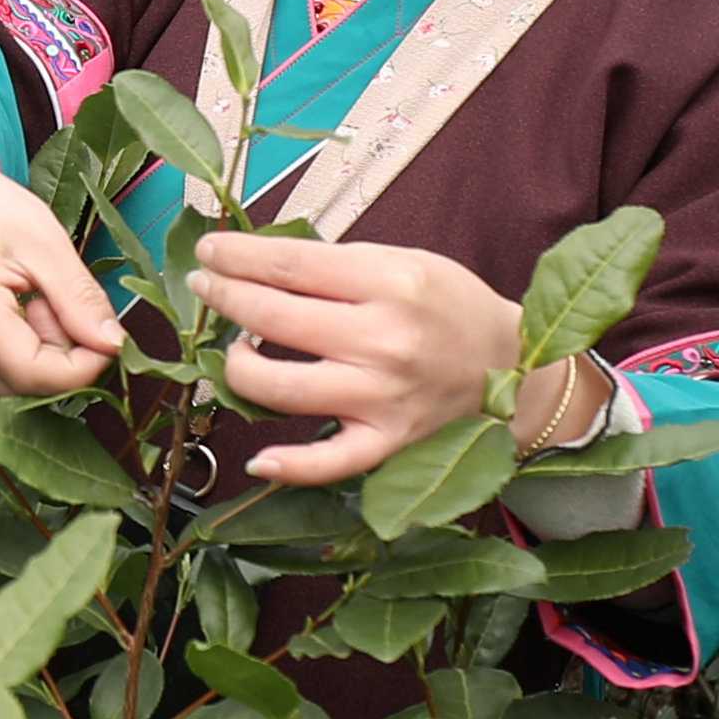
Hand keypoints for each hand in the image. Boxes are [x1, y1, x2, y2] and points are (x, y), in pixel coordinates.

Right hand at [0, 151, 122, 397]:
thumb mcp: (43, 239)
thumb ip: (78, 298)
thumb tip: (114, 346)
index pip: (33, 374)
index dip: (82, 368)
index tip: (106, 339)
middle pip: (19, 387)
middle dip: (59, 357)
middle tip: (60, 302)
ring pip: (4, 387)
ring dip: (36, 355)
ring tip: (33, 301)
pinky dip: (13, 356)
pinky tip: (13, 317)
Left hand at [194, 229, 527, 488]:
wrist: (512, 366)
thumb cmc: (450, 307)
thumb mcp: (404, 262)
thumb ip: (337, 266)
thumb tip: (258, 265)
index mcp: (390, 282)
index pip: (291, 265)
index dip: (237, 258)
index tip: (209, 253)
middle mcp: (383, 340)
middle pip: (274, 318)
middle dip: (226, 299)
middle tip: (206, 289)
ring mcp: (382, 397)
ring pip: (280, 387)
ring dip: (238, 367)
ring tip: (236, 352)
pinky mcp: (387, 443)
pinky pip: (327, 462)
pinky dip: (288, 465)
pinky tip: (258, 458)